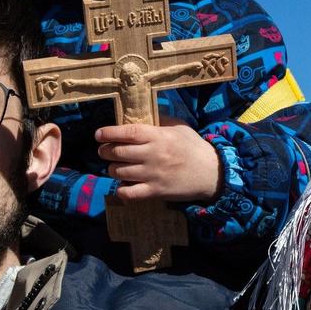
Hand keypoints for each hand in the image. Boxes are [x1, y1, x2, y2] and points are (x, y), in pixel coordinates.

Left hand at [96, 118, 221, 202]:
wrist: (211, 173)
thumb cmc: (193, 147)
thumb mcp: (179, 127)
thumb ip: (159, 121)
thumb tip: (139, 116)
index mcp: (158, 136)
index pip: (127, 132)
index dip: (108, 133)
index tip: (99, 134)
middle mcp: (152, 155)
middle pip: (117, 153)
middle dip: (105, 152)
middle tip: (105, 151)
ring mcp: (153, 175)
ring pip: (119, 172)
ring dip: (113, 170)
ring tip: (117, 167)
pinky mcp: (155, 192)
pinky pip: (129, 193)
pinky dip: (121, 190)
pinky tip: (124, 185)